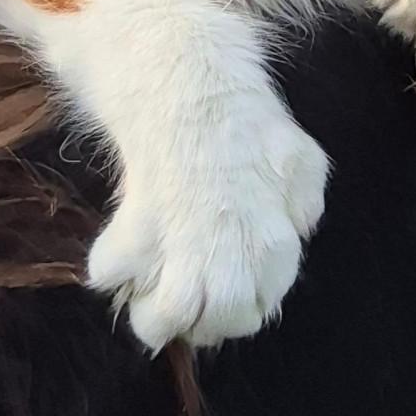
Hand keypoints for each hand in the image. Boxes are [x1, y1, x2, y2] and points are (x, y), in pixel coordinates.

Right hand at [87, 75, 328, 350]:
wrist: (191, 90)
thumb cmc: (247, 122)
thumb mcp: (299, 158)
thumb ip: (303, 199)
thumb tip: (299, 229)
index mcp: (273, 249)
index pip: (261, 306)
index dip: (242, 299)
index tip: (228, 280)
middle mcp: (229, 263)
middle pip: (217, 325)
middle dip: (202, 317)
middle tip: (189, 289)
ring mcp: (179, 253)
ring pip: (162, 319)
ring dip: (154, 312)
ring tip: (149, 291)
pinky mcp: (134, 234)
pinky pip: (112, 274)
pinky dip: (111, 268)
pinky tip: (119, 251)